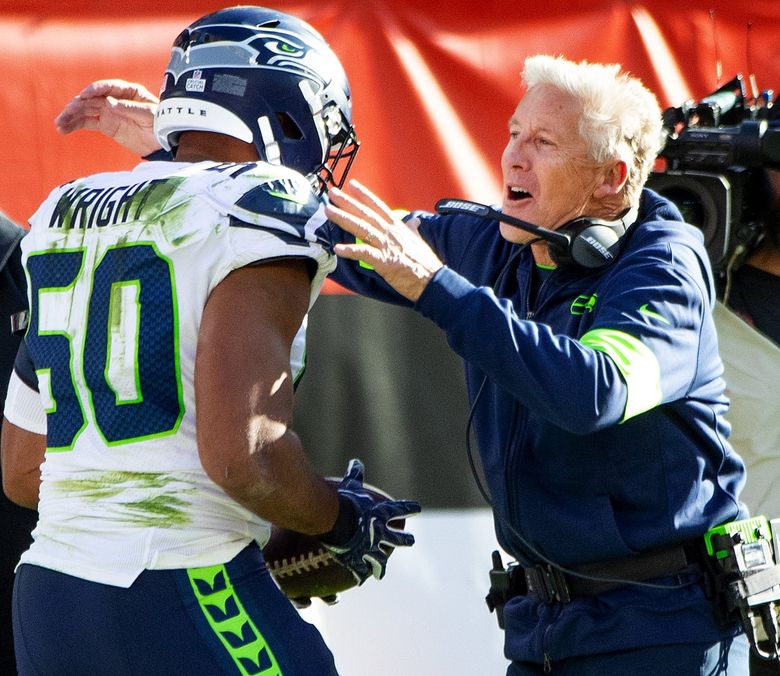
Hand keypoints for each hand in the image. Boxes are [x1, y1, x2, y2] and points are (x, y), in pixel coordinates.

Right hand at [55, 79, 161, 156]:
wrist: (164, 143)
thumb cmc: (161, 124)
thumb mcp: (149, 115)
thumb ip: (129, 108)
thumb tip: (108, 103)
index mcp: (128, 91)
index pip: (107, 88)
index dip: (94, 90)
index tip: (83, 95)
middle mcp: (115, 99)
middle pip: (92, 99)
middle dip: (77, 105)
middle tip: (66, 113)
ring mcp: (109, 111)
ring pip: (86, 111)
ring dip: (71, 116)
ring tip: (59, 124)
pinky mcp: (106, 124)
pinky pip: (87, 123)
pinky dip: (75, 125)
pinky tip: (64, 129)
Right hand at [322, 459, 420, 584]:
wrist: (335, 520)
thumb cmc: (345, 501)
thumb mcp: (351, 486)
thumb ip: (355, 476)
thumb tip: (356, 462)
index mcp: (380, 515)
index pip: (398, 510)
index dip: (408, 508)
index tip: (418, 508)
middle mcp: (379, 533)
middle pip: (396, 538)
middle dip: (404, 540)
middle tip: (411, 541)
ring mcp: (369, 549)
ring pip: (380, 560)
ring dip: (381, 567)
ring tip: (381, 573)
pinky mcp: (357, 560)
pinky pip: (360, 570)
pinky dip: (360, 575)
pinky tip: (361, 580)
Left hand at [325, 180, 443, 301]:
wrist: (433, 280)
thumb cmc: (426, 264)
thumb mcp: (419, 241)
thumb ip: (413, 230)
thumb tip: (415, 221)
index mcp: (397, 227)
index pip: (378, 206)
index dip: (364, 195)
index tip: (352, 185)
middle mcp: (390, 233)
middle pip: (366, 213)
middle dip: (347, 202)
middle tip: (332, 193)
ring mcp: (387, 246)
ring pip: (362, 228)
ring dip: (343, 219)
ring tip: (329, 211)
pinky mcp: (384, 261)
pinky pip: (364, 253)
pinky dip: (351, 250)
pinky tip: (338, 248)